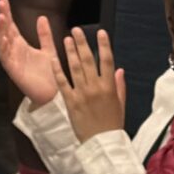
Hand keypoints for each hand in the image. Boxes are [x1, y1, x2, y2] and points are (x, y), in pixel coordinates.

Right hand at [0, 0, 59, 105]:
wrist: (54, 94)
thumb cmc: (51, 74)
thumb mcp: (49, 50)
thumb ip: (44, 35)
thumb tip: (41, 17)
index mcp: (21, 46)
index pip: (11, 26)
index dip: (7, 13)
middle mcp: (14, 51)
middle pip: (4, 30)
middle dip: (2, 16)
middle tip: (1, 2)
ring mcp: (12, 60)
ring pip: (1, 41)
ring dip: (1, 29)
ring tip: (2, 16)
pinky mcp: (13, 70)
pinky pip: (5, 56)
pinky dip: (3, 46)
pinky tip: (5, 36)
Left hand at [59, 26, 127, 141]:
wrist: (101, 144)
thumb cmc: (113, 124)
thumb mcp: (120, 104)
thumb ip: (119, 86)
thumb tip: (119, 69)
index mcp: (109, 88)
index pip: (107, 61)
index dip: (104, 45)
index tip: (100, 32)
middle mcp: (95, 88)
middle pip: (88, 61)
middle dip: (82, 43)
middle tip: (76, 29)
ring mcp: (81, 94)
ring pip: (74, 68)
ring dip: (70, 52)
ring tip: (66, 38)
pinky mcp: (70, 101)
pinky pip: (62, 83)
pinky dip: (58, 70)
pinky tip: (53, 58)